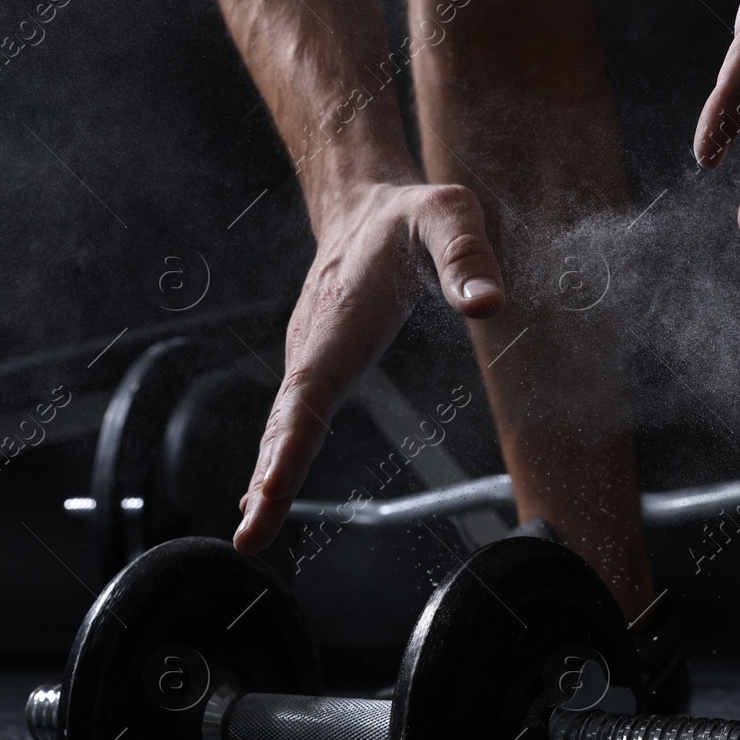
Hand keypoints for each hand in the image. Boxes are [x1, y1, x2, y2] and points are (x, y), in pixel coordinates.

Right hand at [233, 181, 503, 552]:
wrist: (361, 202)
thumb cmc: (411, 213)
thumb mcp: (448, 214)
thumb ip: (466, 255)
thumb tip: (490, 306)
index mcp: (341, 319)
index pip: (309, 393)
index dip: (287, 447)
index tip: (266, 493)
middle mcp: (313, 344)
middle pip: (285, 421)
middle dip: (268, 479)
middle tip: (249, 537)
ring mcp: (308, 355)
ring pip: (283, 423)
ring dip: (268, 475)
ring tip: (253, 529)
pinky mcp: (314, 363)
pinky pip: (292, 416)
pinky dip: (276, 456)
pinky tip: (265, 492)